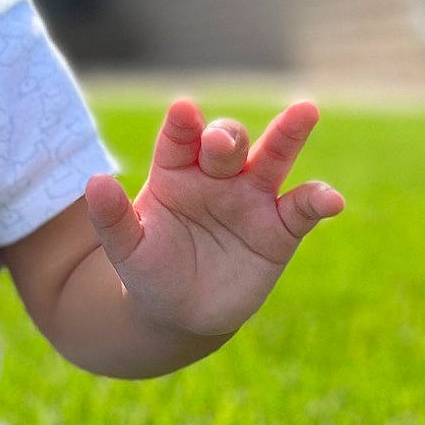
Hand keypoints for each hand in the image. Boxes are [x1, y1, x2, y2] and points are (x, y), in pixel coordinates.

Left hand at [83, 99, 343, 340]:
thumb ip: (111, 217)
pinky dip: (319, 200)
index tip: (182, 111)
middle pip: (227, 143)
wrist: (179, 314)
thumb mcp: (125, 249)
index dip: (182, 125)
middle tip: (221, 142)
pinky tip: (330, 200)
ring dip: (288, 135)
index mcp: (175, 172)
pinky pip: (302, 208)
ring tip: (304, 112)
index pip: (179, 140)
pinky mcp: (281, 228)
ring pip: (273, 158)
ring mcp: (251, 198)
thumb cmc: (149, 271)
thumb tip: (95, 181)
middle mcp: (216, 177)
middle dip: (226, 137)